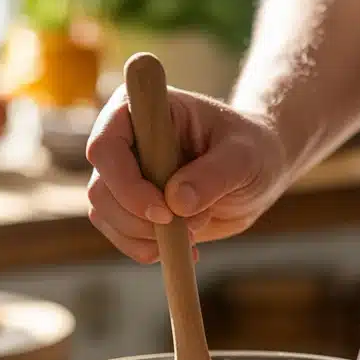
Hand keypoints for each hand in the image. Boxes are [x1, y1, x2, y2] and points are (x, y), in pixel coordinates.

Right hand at [86, 85, 289, 262]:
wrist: (258, 171)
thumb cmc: (253, 150)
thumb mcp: (245, 158)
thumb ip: (214, 175)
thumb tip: (177, 203)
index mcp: (144, 110)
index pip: (106, 146)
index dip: (126, 184)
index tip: (165, 211)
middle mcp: (125, 140)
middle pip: (100, 189)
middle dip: (140, 219)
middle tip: (189, 228)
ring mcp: (125, 174)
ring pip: (104, 215)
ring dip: (145, 237)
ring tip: (195, 231)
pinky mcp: (131, 205)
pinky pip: (119, 234)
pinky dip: (147, 249)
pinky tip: (186, 248)